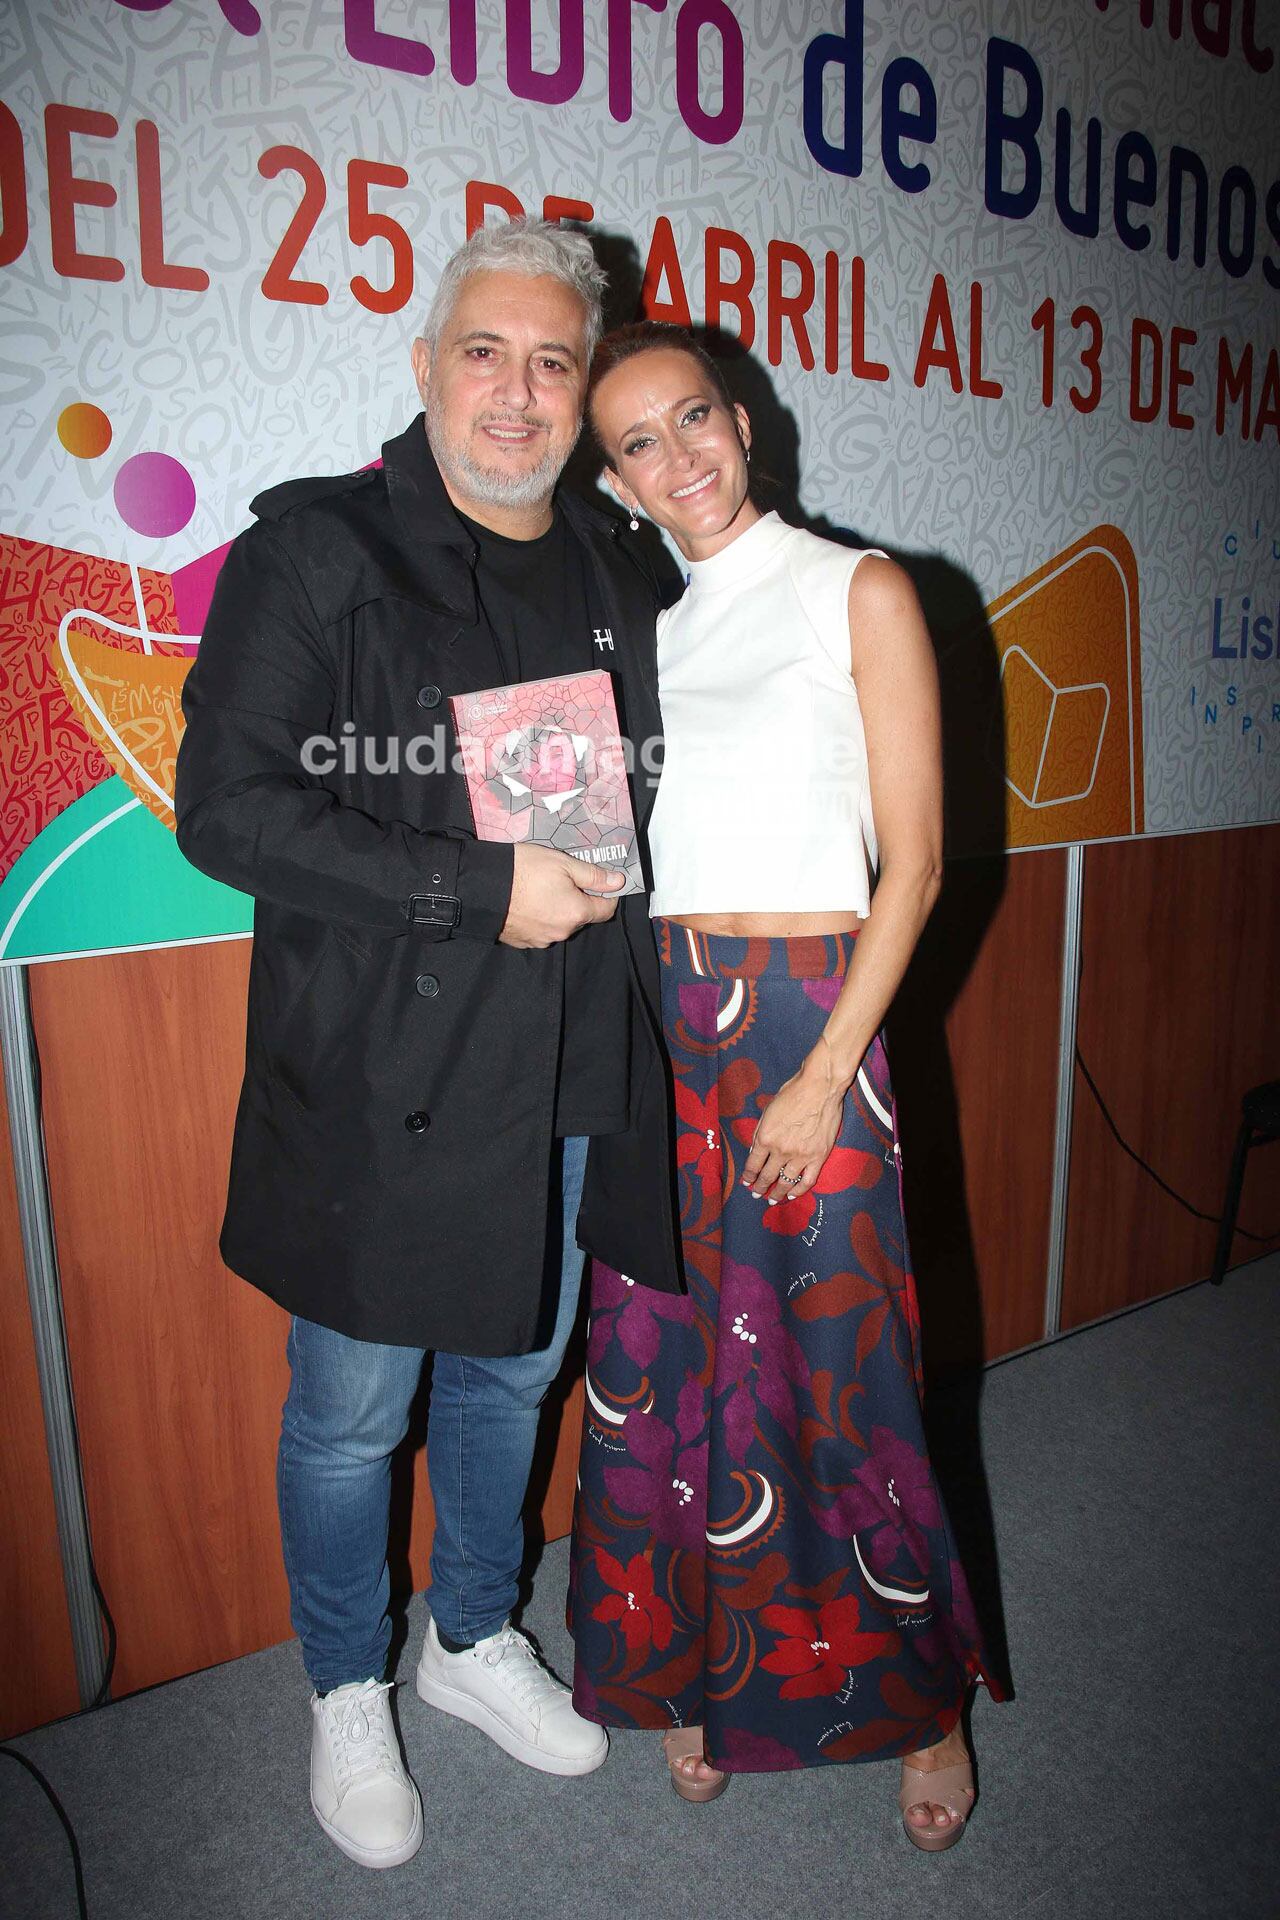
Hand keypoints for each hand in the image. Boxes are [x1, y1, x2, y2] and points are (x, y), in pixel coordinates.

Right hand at [499, 844, 624, 948]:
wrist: (481, 886)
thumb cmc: (524, 870)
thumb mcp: (563, 863)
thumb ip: (594, 876)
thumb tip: (619, 882)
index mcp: (576, 913)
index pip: (606, 910)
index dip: (607, 895)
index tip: (600, 883)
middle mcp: (562, 932)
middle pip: (581, 918)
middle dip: (577, 901)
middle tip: (560, 879)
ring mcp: (541, 939)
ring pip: (559, 924)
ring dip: (556, 910)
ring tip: (540, 890)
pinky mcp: (523, 941)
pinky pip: (540, 930)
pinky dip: (539, 918)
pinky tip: (526, 902)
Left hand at [740, 1062, 845, 1204]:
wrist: (820, 1088)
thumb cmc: (792, 1094)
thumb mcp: (767, 1111)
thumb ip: (760, 1133)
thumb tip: (755, 1152)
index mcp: (765, 1138)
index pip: (753, 1164)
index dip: (748, 1176)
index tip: (746, 1182)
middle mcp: (780, 1150)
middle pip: (767, 1176)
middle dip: (759, 1188)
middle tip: (756, 1195)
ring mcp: (800, 1156)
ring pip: (785, 1182)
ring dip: (776, 1194)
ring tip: (771, 1200)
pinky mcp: (818, 1157)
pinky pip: (807, 1180)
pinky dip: (798, 1191)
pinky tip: (791, 1195)